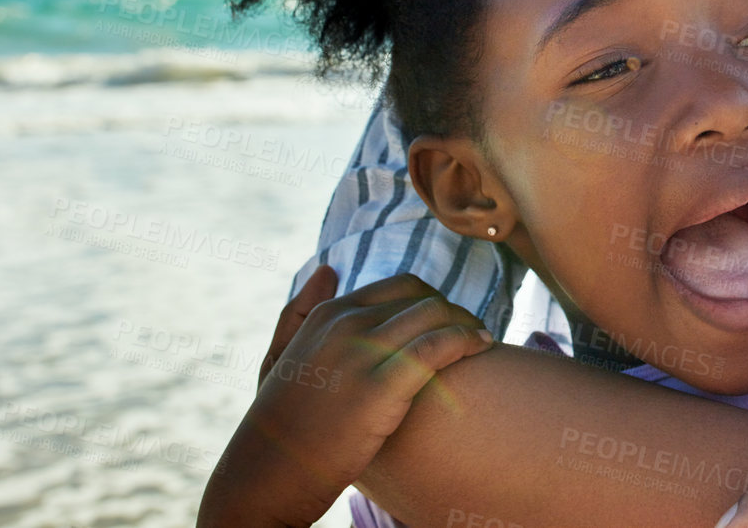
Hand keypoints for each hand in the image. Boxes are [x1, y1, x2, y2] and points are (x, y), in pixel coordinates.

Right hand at [198, 267, 494, 527]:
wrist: (264, 479)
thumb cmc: (279, 426)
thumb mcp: (277, 358)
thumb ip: (299, 311)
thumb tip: (326, 269)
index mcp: (326, 314)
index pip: (401, 287)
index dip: (433, 302)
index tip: (450, 323)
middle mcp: (345, 325)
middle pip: (424, 299)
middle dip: (455, 313)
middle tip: (472, 335)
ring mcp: (361, 354)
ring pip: (436, 316)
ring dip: (468, 325)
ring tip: (482, 343)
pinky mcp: (379, 389)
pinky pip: (438, 347)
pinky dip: (466, 341)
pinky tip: (481, 348)